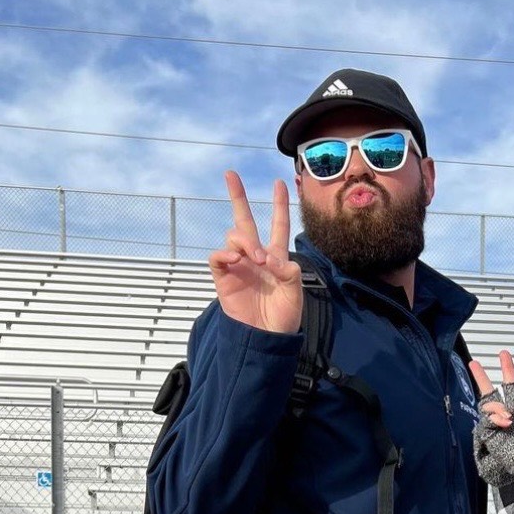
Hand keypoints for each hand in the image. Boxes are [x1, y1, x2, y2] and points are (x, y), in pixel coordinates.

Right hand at [208, 173, 302, 333]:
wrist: (266, 339)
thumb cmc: (283, 318)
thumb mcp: (295, 293)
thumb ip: (288, 271)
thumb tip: (267, 257)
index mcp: (275, 258)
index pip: (278, 226)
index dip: (279, 205)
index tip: (280, 184)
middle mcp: (255, 257)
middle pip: (244, 221)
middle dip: (238, 197)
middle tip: (231, 174)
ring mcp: (238, 266)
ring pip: (234, 236)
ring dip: (246, 241)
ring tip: (257, 259)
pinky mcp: (224, 278)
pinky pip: (218, 257)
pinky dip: (225, 254)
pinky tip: (235, 259)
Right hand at [470, 351, 513, 488]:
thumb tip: (509, 405)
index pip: (513, 388)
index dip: (508, 371)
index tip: (503, 354)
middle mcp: (509, 418)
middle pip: (492, 394)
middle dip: (482, 378)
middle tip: (473, 363)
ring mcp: (499, 429)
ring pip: (487, 407)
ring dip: (496, 407)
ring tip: (508, 418)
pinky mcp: (492, 440)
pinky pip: (485, 423)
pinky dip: (493, 419)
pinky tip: (505, 422)